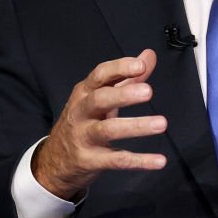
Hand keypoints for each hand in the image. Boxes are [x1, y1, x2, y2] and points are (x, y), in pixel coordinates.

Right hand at [33, 49, 166, 199]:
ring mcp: (84, 137)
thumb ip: (127, 76)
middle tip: (149, 91)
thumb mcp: (100, 96)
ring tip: (161, 124)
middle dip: (123, 95)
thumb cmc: (83, 121)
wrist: (55, 159)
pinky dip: (139, 161)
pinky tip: (159, 160)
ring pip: (108, 130)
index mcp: (85, 92)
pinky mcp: (90, 160)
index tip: (141, 65)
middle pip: (100, 99)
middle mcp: (81, 112)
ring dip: (136, 126)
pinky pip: (116, 160)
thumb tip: (149, 56)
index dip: (120, 68)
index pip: (100, 75)